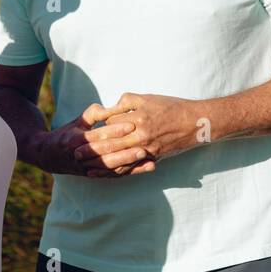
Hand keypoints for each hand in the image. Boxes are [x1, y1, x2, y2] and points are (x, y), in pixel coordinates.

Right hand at [34, 105, 156, 177]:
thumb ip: (94, 114)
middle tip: (144, 145)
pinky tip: (146, 167)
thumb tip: (111, 108)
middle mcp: (81, 156)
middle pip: (106, 154)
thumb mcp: (78, 121)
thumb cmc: (67, 133)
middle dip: (126, 151)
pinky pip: (114, 175)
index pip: (99, 135)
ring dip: (130, 164)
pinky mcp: (94, 176)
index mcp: (76, 140)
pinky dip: (131, 172)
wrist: (48, 156)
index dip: (115, 130)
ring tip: (148, 157)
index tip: (131, 124)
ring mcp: (87, 168)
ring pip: (111, 167)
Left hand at [74, 94, 205, 173]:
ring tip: (86, 167)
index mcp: (138, 117)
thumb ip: (128, 101)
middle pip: (111, 142)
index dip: (97, 129)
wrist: (196, 122)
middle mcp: (141, 133)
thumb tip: (112, 107)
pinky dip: (119, 170)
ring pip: (120, 157)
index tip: (82, 133)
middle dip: (92, 148)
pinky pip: (133, 166)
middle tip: (74, 153)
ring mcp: (147, 147)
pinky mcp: (153, 156)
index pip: (111, 124)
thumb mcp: (149, 98)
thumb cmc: (172, 106)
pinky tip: (108, 174)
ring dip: (101, 163)